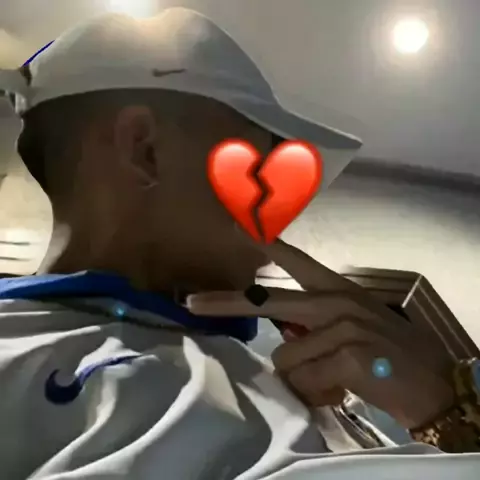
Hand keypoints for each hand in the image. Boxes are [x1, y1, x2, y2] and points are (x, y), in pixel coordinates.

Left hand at [186, 240, 455, 429]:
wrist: (434, 384)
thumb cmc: (392, 354)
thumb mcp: (354, 327)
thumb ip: (317, 325)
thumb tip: (283, 338)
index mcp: (338, 290)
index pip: (297, 260)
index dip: (267, 243)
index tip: (237, 225)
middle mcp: (335, 301)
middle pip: (268, 301)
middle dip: (225, 304)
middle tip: (191, 303)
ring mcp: (341, 325)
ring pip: (285, 357)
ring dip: (304, 376)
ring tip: (337, 379)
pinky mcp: (346, 354)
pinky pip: (304, 379)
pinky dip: (318, 392)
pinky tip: (344, 388)